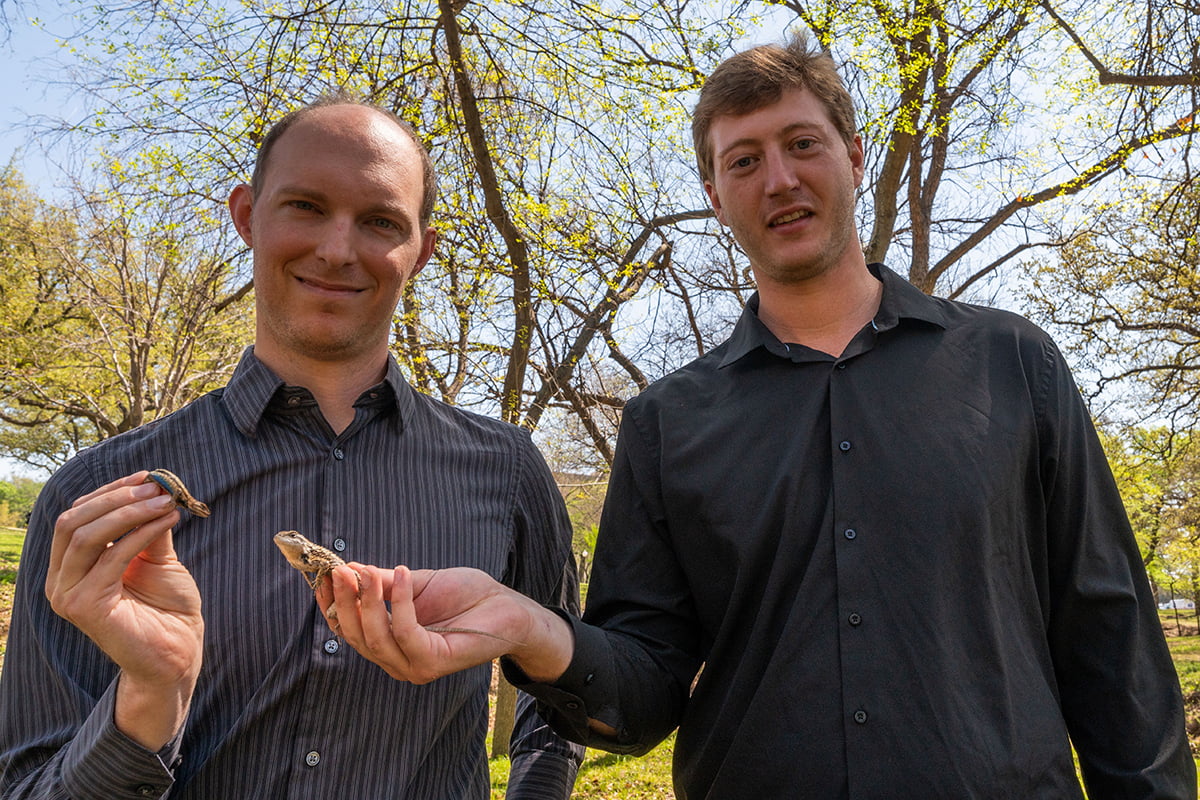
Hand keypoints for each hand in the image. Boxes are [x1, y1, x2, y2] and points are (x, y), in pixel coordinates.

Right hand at [45, 471, 204, 748]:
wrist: (178, 651)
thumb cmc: (167, 606)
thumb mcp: (156, 557)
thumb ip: (147, 526)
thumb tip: (154, 486)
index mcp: (70, 565)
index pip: (77, 515)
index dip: (110, 490)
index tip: (147, 475)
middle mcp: (60, 580)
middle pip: (73, 520)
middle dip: (116, 496)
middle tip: (156, 485)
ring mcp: (66, 595)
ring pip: (86, 535)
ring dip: (129, 511)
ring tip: (164, 501)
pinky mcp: (83, 607)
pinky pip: (112, 558)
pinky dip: (141, 533)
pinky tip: (168, 521)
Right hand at [318, 564, 572, 683]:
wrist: (507, 606)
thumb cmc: (465, 595)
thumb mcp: (416, 583)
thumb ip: (383, 582)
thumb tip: (347, 568)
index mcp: (389, 644)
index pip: (347, 629)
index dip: (331, 603)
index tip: (321, 574)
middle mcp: (396, 661)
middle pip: (355, 636)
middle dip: (344, 601)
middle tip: (339, 570)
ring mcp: (414, 667)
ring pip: (375, 637)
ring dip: (368, 601)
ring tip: (368, 571)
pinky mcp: (433, 662)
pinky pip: (406, 632)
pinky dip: (400, 603)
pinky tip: (404, 574)